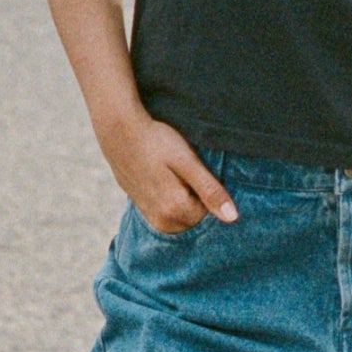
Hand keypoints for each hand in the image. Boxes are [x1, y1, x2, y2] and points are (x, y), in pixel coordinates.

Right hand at [102, 114, 238, 233]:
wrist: (118, 131)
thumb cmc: (156, 141)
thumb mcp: (188, 162)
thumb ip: (210, 191)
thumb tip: (233, 218)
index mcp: (175, 210)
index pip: (208, 212)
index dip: (206, 190)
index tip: (193, 170)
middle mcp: (161, 220)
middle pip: (194, 217)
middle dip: (195, 196)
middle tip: (182, 170)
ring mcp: (149, 215)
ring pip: (181, 215)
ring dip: (182, 197)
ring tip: (170, 172)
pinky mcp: (141, 207)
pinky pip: (166, 211)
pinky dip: (169, 197)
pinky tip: (161, 176)